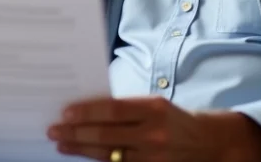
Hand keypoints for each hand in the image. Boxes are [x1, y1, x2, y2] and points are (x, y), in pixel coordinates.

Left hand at [47, 97, 260, 161]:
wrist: (207, 142)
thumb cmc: (172, 118)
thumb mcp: (154, 104)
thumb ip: (126, 107)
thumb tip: (87, 109)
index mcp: (153, 108)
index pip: (112, 110)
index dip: (86, 112)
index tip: (65, 112)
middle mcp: (153, 133)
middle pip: (106, 134)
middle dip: (76, 132)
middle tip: (54, 130)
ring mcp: (151, 157)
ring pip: (108, 154)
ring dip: (81, 149)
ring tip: (61, 144)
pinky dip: (98, 161)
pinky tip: (82, 157)